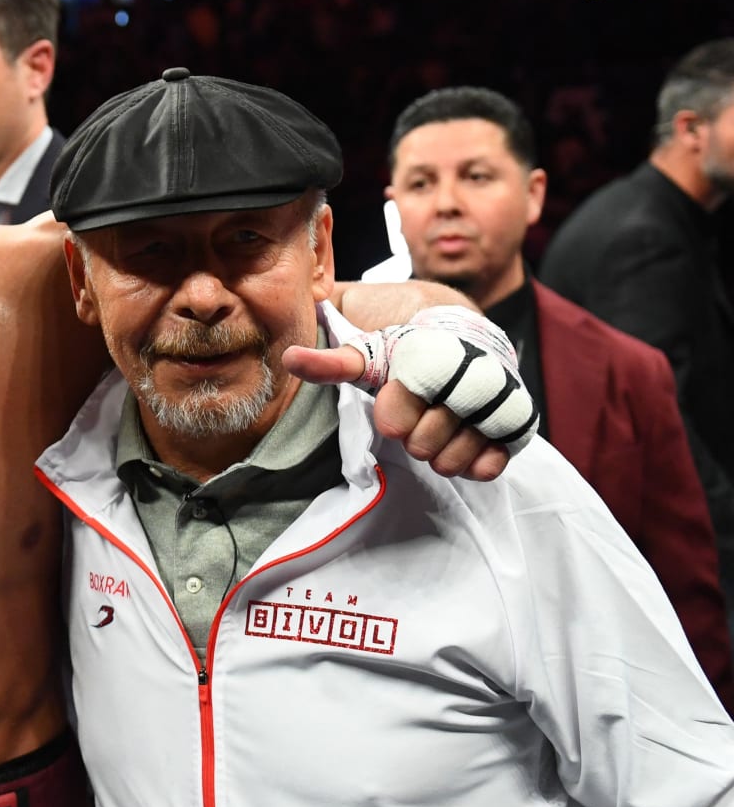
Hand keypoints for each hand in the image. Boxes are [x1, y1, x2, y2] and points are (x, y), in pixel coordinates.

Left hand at [285, 344, 509, 479]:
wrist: (463, 340)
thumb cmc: (407, 354)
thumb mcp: (369, 353)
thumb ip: (333, 362)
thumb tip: (290, 358)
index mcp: (429, 359)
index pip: (396, 419)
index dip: (392, 419)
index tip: (393, 402)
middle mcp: (469, 378)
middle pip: (423, 444)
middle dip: (413, 439)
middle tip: (419, 420)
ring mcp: (496, 402)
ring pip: (456, 457)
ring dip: (440, 456)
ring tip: (439, 434)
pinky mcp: (516, 425)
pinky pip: (492, 464)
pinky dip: (474, 465)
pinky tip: (466, 447)